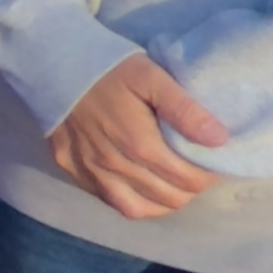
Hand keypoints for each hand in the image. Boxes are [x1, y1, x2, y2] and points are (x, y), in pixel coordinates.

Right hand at [47, 56, 231, 219]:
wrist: (53, 62)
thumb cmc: (108, 66)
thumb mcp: (152, 77)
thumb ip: (185, 110)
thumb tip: (219, 139)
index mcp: (140, 144)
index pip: (187, 180)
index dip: (208, 177)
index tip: (216, 165)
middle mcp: (115, 167)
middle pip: (167, 198)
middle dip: (191, 190)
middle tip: (198, 172)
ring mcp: (91, 172)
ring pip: (138, 209)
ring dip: (163, 203)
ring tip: (175, 187)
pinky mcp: (72, 170)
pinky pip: (109, 201)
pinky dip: (133, 202)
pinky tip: (142, 189)